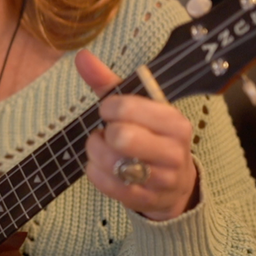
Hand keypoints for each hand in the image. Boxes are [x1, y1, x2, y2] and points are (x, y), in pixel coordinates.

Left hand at [75, 49, 197, 220]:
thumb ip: (107, 82)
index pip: (126, 107)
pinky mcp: (146, 200)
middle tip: (108, 133)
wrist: (174, 183)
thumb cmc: (149, 135)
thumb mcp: (134, 106)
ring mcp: (161, 179)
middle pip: (120, 137)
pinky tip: (101, 167)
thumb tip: (81, 56)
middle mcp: (173, 150)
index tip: (108, 111)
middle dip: (104, 134)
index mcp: (173, 121)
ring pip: (112, 163)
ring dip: (96, 153)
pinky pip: (107, 185)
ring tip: (102, 148)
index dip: (108, 108)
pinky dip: (96, 173)